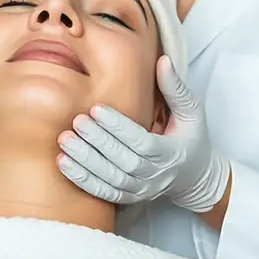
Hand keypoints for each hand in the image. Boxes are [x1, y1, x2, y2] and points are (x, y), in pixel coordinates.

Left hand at [56, 55, 230, 211]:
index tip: (96, 109)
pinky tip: (64, 163)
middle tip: (76, 122)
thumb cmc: (191, 139)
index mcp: (171, 153)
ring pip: (111, 180)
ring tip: (64, 141)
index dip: (118, 127)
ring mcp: (142, 190)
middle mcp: (156, 175)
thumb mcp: (191, 112)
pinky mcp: (129, 198)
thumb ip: (175, 88)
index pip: (141, 142)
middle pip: (123, 161)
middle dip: (98, 142)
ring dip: (85, 162)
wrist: (194, 177)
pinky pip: (104, 193)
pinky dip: (83, 180)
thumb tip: (163, 60)